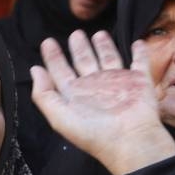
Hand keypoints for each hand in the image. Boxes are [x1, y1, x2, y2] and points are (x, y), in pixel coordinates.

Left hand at [30, 30, 174, 174]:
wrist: (130, 140)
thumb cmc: (93, 132)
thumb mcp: (59, 116)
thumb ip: (44, 94)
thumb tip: (35, 70)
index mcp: (75, 95)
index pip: (61, 72)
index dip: (53, 58)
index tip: (47, 42)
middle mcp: (95, 87)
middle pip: (84, 62)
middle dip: (79, 48)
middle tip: (76, 34)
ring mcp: (118, 82)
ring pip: (109, 58)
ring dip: (104, 46)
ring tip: (99, 34)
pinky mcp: (139, 81)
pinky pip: (139, 62)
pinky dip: (139, 52)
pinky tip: (137, 42)